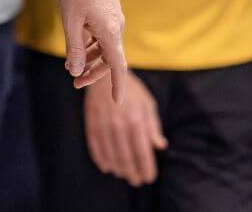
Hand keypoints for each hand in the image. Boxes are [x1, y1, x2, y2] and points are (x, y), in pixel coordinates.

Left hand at [57, 0, 126, 99]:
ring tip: (72, 66)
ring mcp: (113, 17)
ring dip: (90, 57)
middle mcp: (116, 26)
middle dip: (93, 72)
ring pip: (104, 45)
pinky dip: (91, 42)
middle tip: (75, 82)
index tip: (117, 101)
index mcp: (110, 32)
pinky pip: (102, 33)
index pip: (117, 66)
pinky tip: (78, 44)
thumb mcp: (71, 21)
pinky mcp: (108, 9)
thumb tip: (75, 70)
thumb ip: (74, 47)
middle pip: (109, 58)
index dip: (116, 85)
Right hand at [84, 71, 166, 185]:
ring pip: (110, 152)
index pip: (142, 151)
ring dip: (117, 167)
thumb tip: (160, 145)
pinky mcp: (90, 119)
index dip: (146, 167)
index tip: (149, 177)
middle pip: (125, 155)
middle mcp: (118, 122)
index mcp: (135, 119)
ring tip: (123, 174)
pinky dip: (99, 157)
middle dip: (132, 171)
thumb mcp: (147, 104)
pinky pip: (94, 142)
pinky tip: (105, 166)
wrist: (104, 70)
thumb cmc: (131, 89)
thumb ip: (153, 126)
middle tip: (136, 181)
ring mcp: (102, 121)